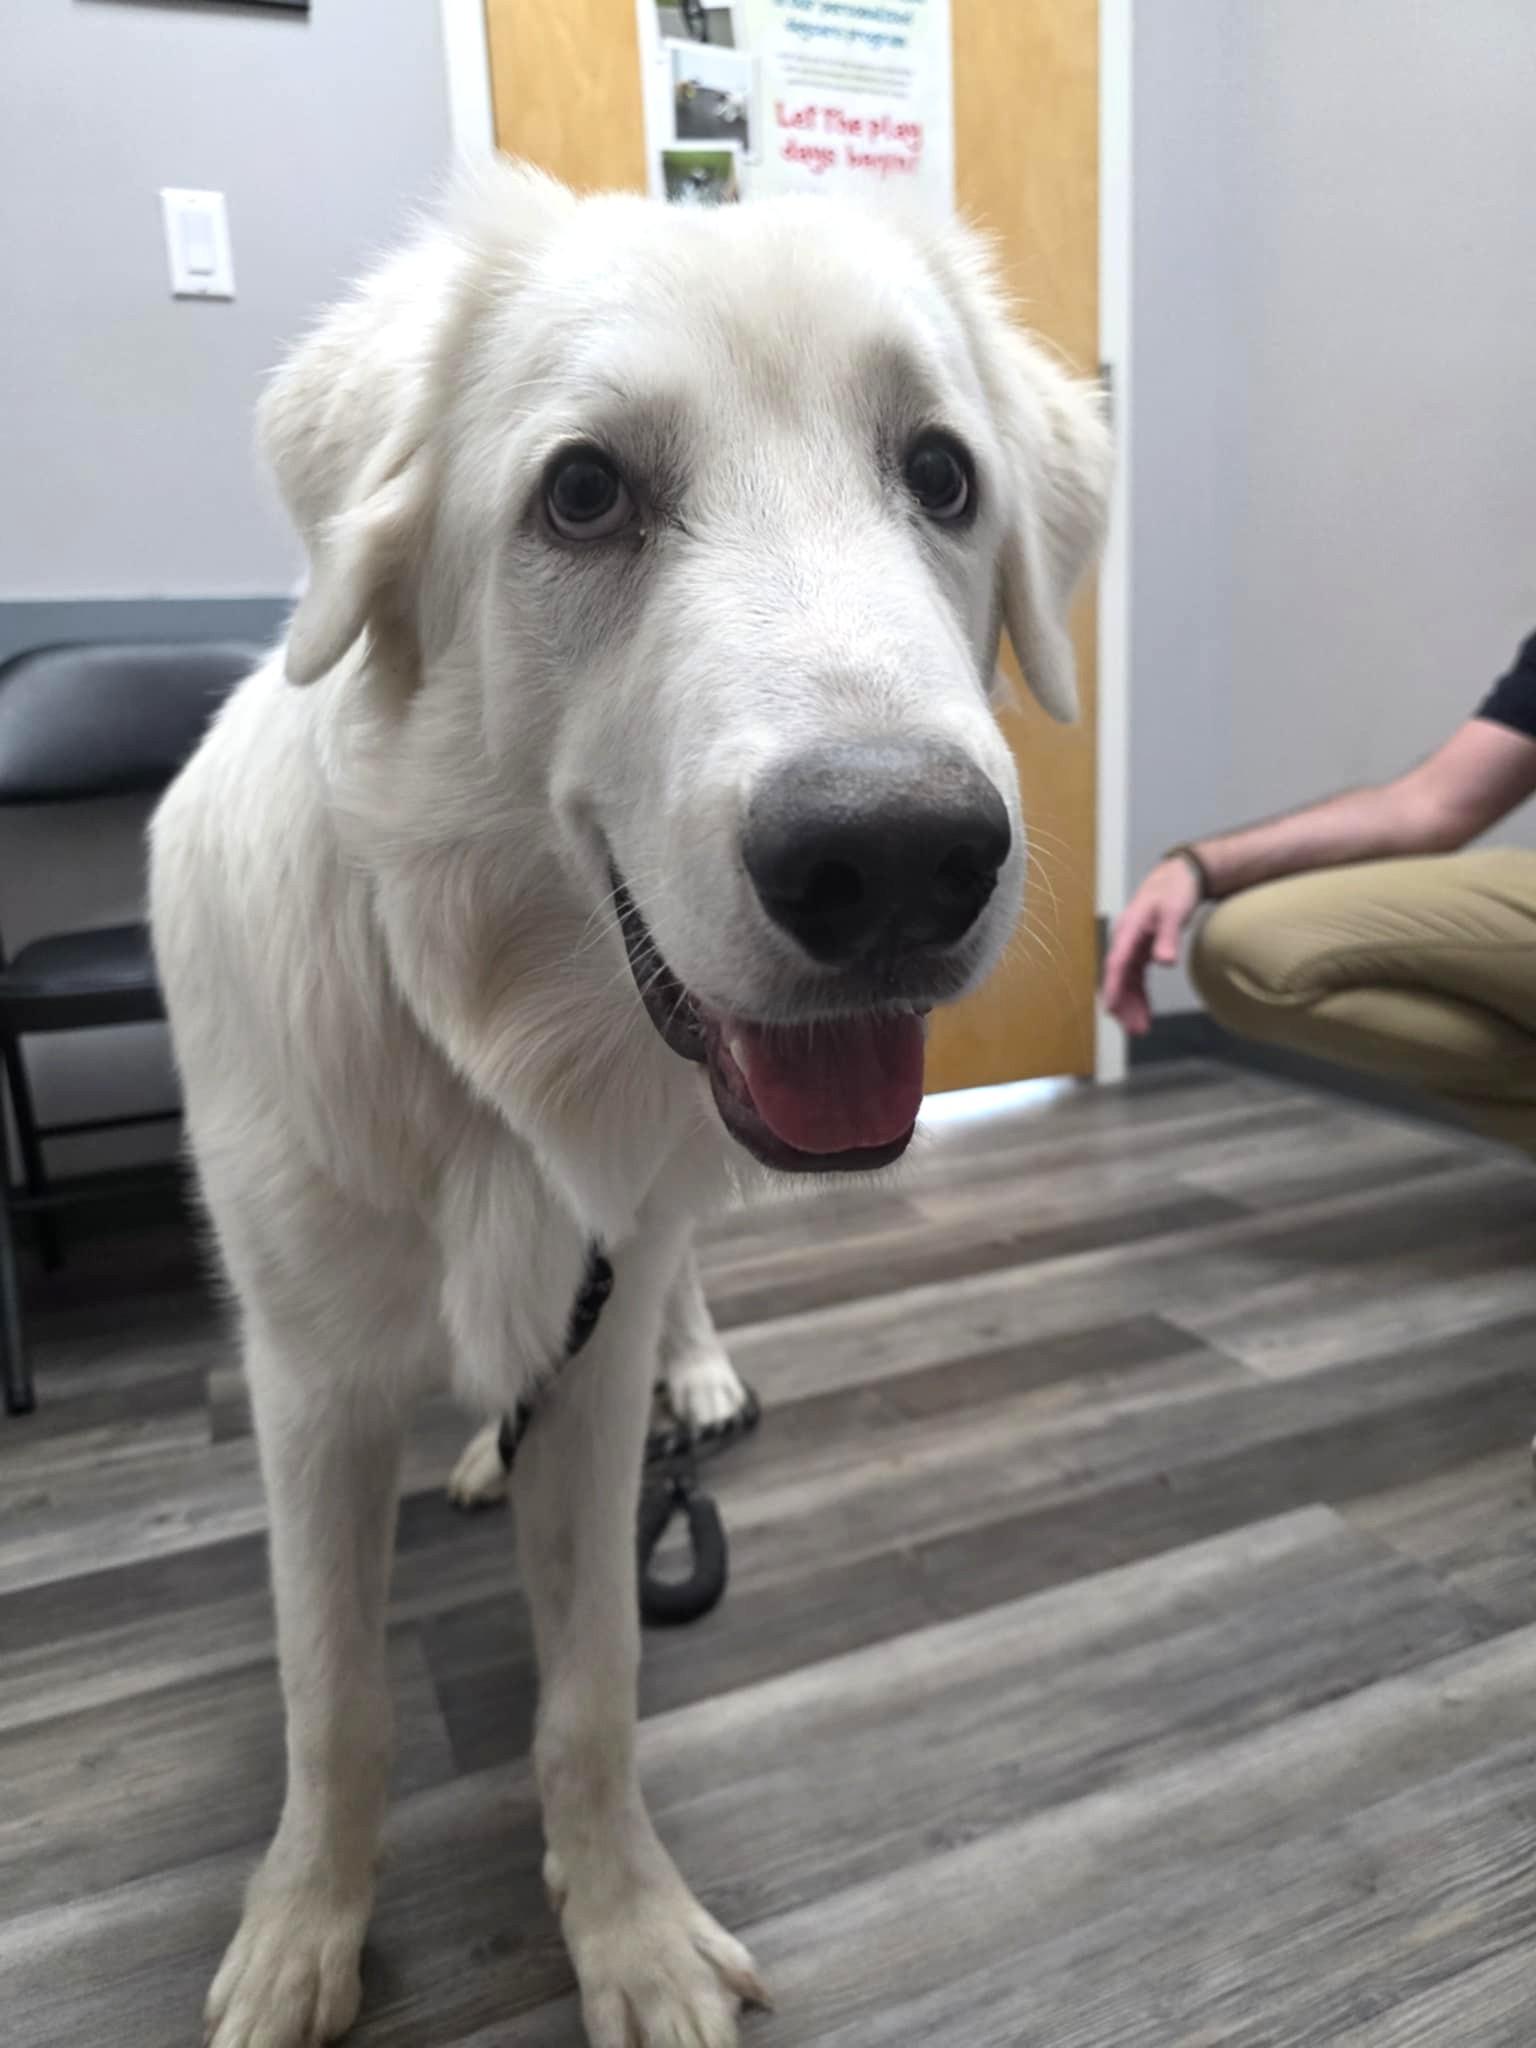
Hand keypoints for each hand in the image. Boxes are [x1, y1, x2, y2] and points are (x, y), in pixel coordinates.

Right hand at [1101, 855, 1203, 1034]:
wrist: (1179, 876)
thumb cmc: (1174, 890)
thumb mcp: (1174, 911)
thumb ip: (1168, 937)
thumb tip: (1164, 963)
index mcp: (1129, 930)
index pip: (1117, 963)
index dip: (1113, 987)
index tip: (1111, 1009)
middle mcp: (1125, 940)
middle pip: (1119, 977)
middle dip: (1124, 1005)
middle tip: (1136, 1030)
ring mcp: (1132, 946)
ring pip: (1127, 981)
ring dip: (1131, 1005)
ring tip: (1140, 1029)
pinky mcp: (1141, 950)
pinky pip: (1136, 978)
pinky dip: (1139, 995)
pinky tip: (1144, 1011)